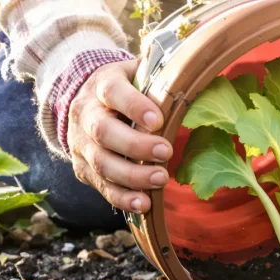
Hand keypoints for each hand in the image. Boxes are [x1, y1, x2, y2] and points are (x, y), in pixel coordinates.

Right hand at [68, 59, 172, 214]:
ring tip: (160, 179)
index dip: (134, 106)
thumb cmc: (126, 90)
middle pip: (103, 131)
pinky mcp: (83, 169)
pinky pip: (101, 186)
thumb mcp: (138, 75)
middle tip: (166, 152)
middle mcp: (85, 114)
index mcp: (101, 86)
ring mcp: (81, 144)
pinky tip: (143, 204)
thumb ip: (161, 79)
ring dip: (132, 176)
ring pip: (101, 163)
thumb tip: (198, 82)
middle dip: (136, 145)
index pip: (113, 92)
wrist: (86, 104)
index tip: (158, 120)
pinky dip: (122, 198)